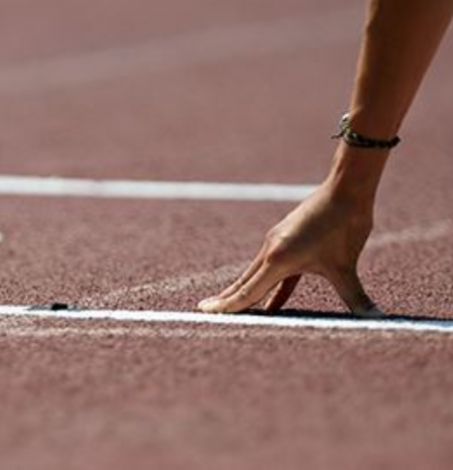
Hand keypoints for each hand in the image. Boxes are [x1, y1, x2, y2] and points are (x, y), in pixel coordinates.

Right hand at [197, 180, 383, 316]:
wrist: (346, 188)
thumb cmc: (344, 224)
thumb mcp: (346, 267)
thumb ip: (355, 297)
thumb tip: (376, 320)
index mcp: (278, 260)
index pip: (247, 291)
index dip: (227, 305)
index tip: (205, 312)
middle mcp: (270, 252)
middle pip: (243, 283)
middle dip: (225, 299)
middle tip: (203, 310)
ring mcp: (276, 245)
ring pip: (254, 275)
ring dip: (242, 291)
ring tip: (227, 304)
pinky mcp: (286, 241)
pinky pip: (272, 270)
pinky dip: (268, 287)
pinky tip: (271, 304)